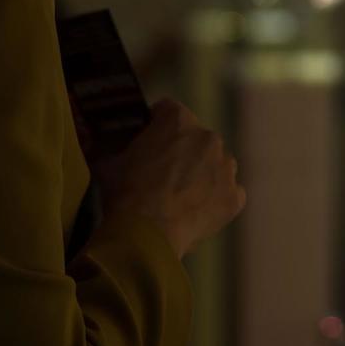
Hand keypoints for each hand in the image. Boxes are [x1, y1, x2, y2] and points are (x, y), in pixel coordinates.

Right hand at [95, 98, 245, 258]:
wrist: (147, 234)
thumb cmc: (125, 193)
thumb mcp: (109, 161)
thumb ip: (117, 146)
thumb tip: (109, 145)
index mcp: (178, 120)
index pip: (168, 111)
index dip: (156, 125)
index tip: (148, 140)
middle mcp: (209, 137)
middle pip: (197, 139)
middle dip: (183, 152)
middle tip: (163, 174)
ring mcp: (226, 167)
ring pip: (217, 165)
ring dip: (204, 174)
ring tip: (181, 197)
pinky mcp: (235, 196)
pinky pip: (229, 194)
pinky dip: (216, 200)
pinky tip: (196, 213)